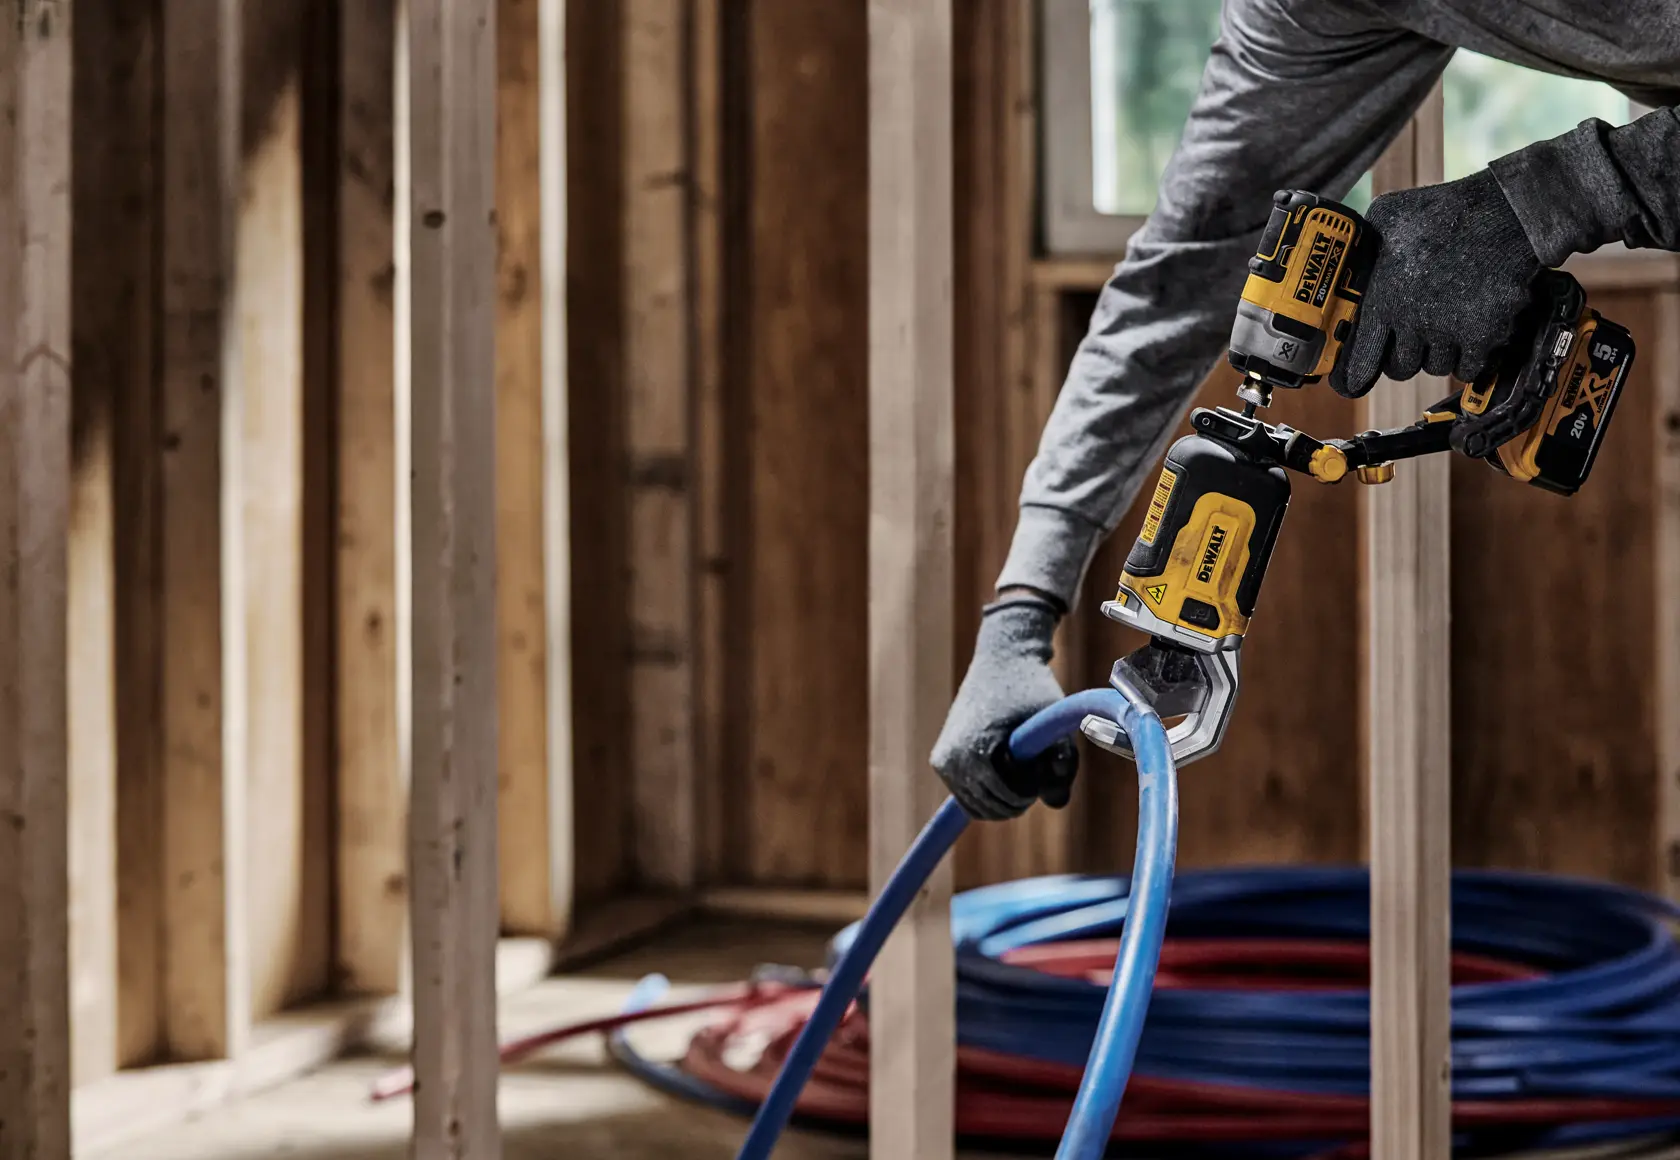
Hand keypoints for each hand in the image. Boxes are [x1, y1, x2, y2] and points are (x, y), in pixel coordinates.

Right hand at [930, 594, 1077, 819]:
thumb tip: (1057, 804)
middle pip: (988, 808)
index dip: (1030, 792)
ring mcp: (941, 761)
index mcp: (972, 751)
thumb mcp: (1053, 724)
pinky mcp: (941, 760)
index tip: (1043, 769)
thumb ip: (1063, 764)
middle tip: (1036, 768)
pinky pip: (967, 795)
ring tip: (1023, 765)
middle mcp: (948, 760)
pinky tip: (1006, 765)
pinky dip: (989, 791)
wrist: (1002, 659)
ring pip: (976, 806)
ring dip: (1004, 797)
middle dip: (1017, 798)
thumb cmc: (1032, 689)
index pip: (1003, 798)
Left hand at [1330, 169, 1540, 398]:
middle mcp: (1412, 322)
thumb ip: (1368, 240)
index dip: (1357, 373)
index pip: (1362, 358)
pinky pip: (1468, 368)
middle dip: (1402, 359)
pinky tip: (1467, 343)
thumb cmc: (1445, 210)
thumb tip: (1354, 247)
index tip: (1355, 381)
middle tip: (1409, 345)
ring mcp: (1447, 332)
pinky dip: (1467, 361)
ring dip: (1436, 356)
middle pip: (1400, 368)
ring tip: (1442, 333)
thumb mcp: (1388, 215)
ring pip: (1434, 367)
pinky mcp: (1482, 336)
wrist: (1503, 213)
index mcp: (1384, 300)